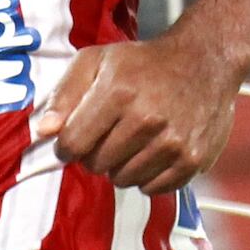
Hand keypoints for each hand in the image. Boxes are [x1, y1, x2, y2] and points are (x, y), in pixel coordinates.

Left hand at [29, 36, 238, 194]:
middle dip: (95, 154)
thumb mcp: (97, 60)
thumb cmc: (143, 62)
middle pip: (97, 164)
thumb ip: (65, 93)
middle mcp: (146, 119)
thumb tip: (45, 131)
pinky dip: (147, 176)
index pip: (73, 143)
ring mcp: (172, 142)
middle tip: (108, 135)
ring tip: (132, 141)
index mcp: (117, 92)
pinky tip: (152, 152)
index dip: (67, 145)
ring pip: (123, 180)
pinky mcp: (192, 160)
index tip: (73, 140)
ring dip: (121, 166)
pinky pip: (153, 189)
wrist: (204, 61)